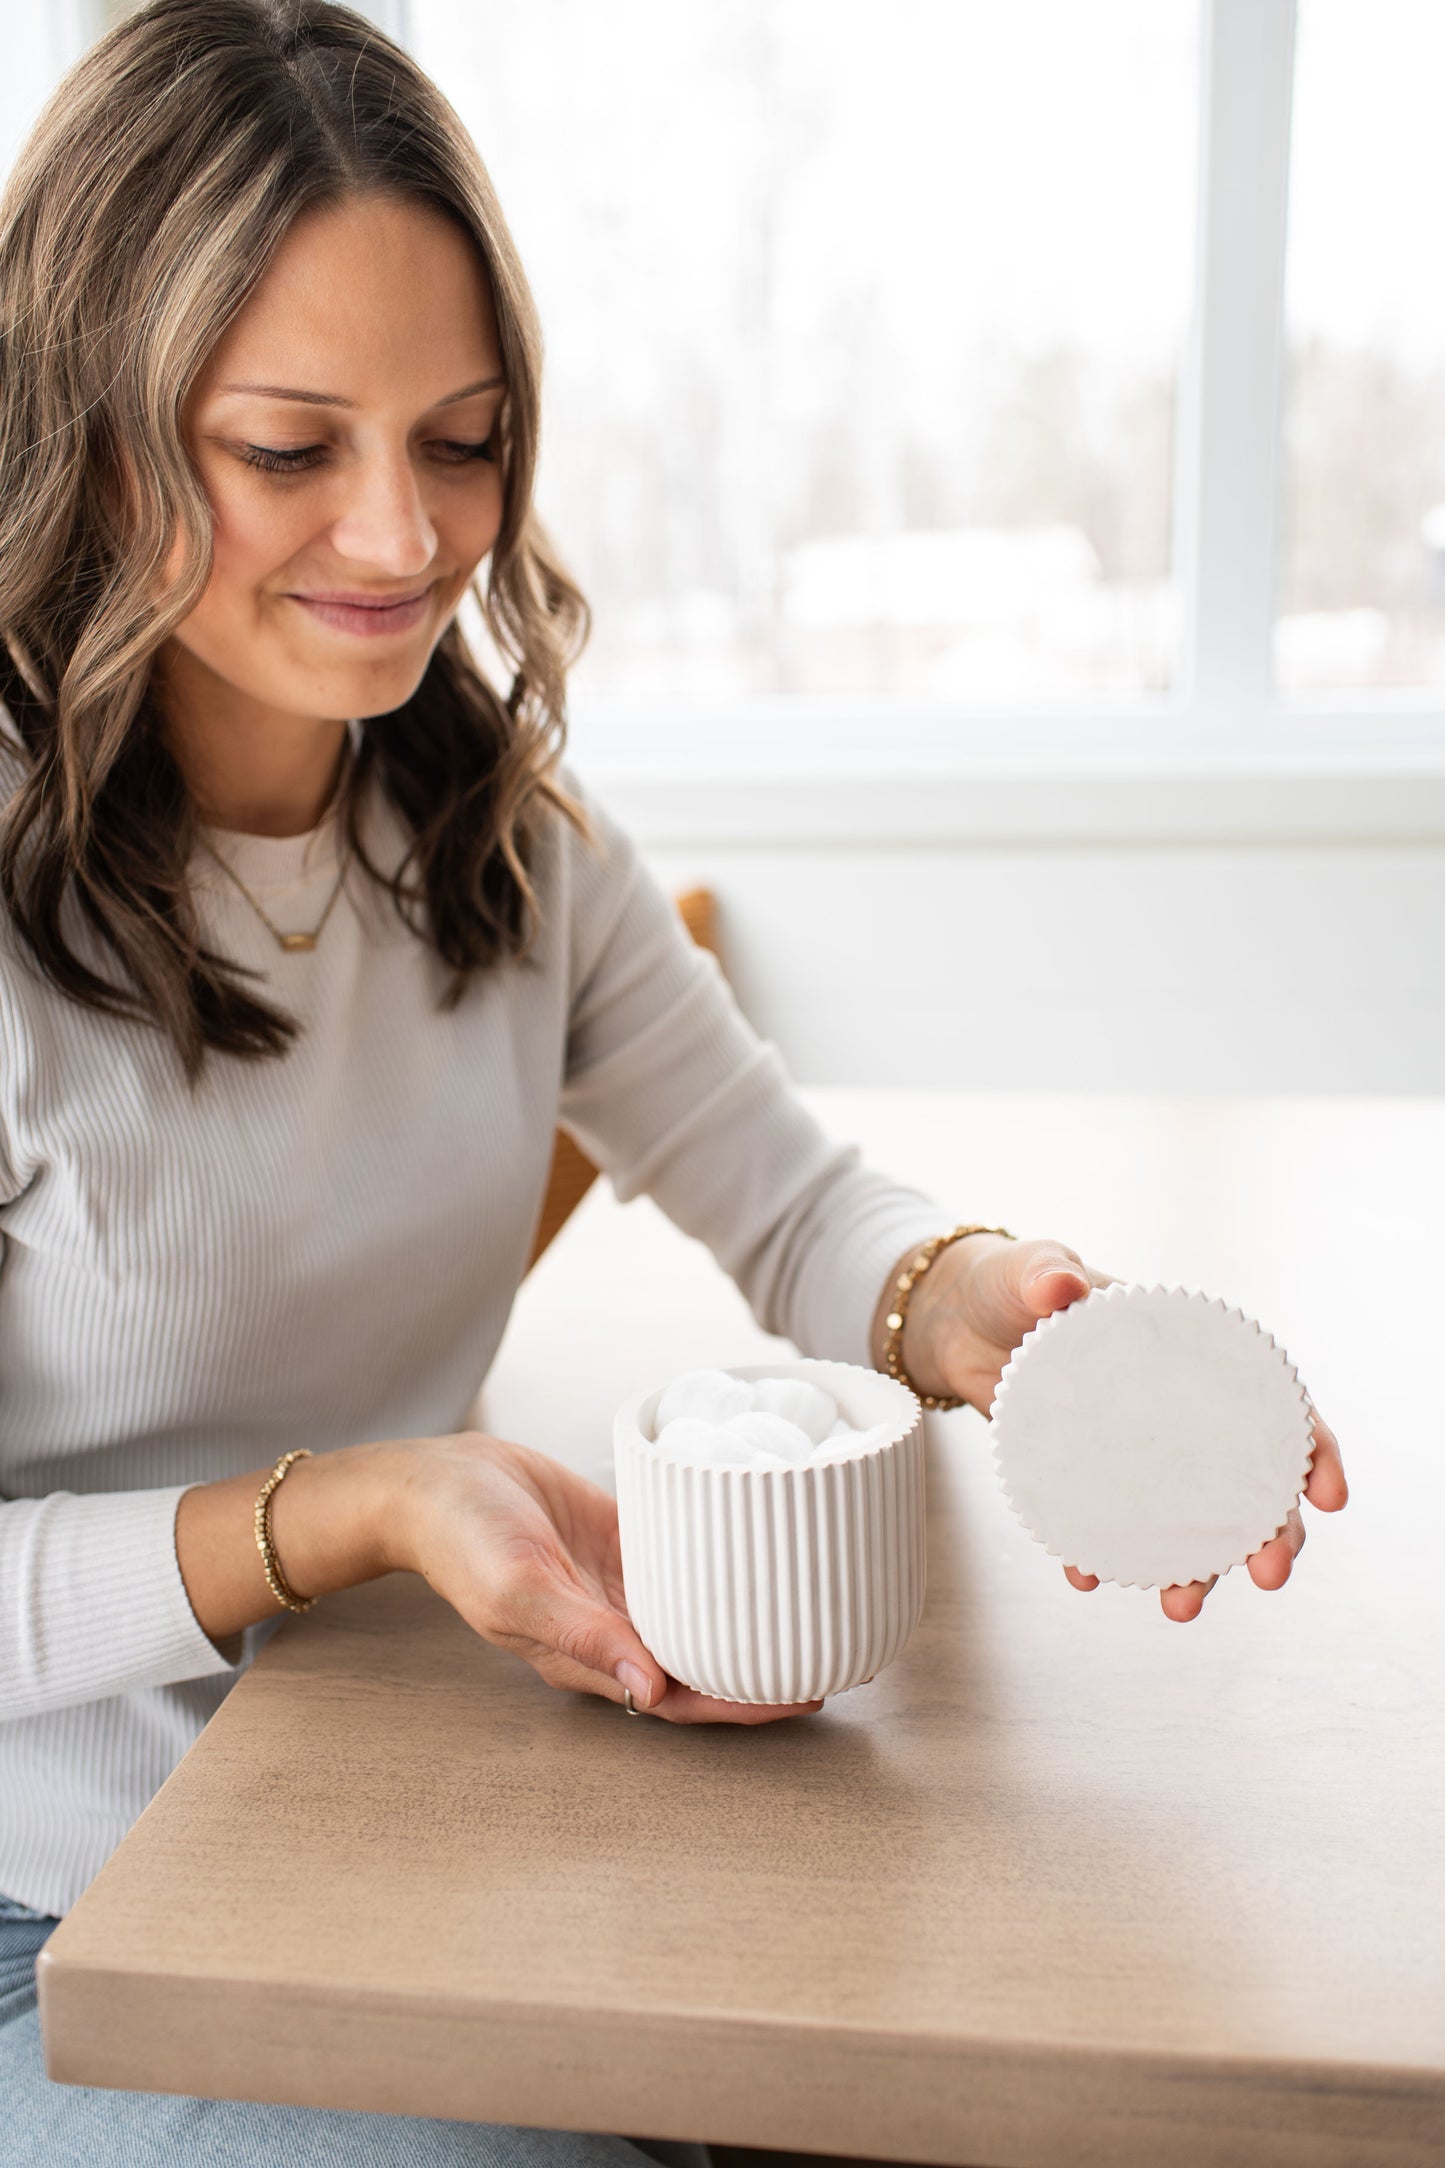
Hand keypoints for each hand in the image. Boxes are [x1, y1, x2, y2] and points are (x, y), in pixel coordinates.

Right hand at [382, 1432, 822, 1723]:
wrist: (437, 1480)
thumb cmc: (464, 1543)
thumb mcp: (517, 1591)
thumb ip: (581, 1637)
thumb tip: (648, 1690)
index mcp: (590, 1659)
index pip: (684, 1698)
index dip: (742, 1704)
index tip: (803, 1696)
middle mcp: (615, 1628)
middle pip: (706, 1660)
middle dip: (766, 1667)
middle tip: (836, 1652)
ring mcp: (623, 1584)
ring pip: (704, 1611)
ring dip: (754, 1616)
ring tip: (818, 1607)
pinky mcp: (627, 1537)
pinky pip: (689, 1552)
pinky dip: (726, 1557)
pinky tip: (768, 1548)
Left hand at [885, 1230, 1348, 1623]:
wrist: (954, 1322)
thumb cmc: (1011, 1284)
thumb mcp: (1029, 1270)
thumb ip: (1045, 1272)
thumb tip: (1057, 1284)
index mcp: (1194, 1354)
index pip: (1277, 1402)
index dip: (1313, 1449)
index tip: (1328, 1498)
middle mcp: (1179, 1411)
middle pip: (1249, 1479)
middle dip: (1270, 1533)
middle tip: (1269, 1576)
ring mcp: (1137, 1451)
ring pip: (1189, 1520)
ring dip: (1197, 1569)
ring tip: (1181, 1606)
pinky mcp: (1088, 1479)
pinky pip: (1109, 1530)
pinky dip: (1103, 1557)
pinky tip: (1085, 1577)